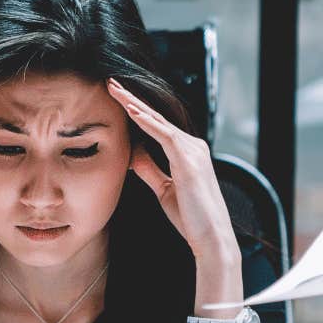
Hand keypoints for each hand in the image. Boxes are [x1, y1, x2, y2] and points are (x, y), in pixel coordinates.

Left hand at [109, 78, 237, 264]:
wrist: (211, 238)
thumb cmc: (191, 219)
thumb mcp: (164, 190)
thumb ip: (150, 169)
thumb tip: (133, 154)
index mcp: (189, 153)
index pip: (157, 127)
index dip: (136, 112)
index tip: (116, 100)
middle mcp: (193, 147)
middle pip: (157, 118)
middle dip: (132, 100)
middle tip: (111, 84)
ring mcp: (193, 151)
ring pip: (158, 121)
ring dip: (135, 104)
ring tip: (115, 89)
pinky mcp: (188, 159)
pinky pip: (164, 134)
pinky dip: (146, 121)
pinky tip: (130, 110)